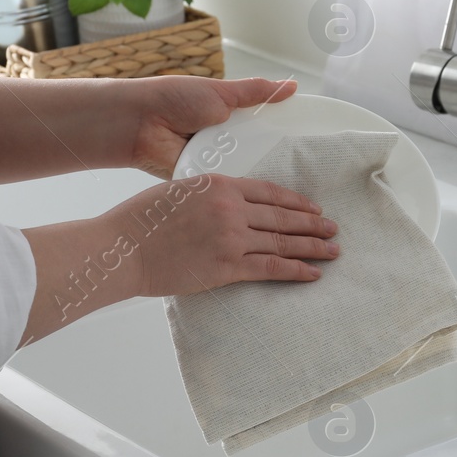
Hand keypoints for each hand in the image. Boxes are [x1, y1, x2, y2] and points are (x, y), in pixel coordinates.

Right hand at [18, 173, 337, 343]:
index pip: (270, 191)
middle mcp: (231, 208)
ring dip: (312, 246)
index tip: (312, 207)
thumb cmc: (141, 219)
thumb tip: (230, 202)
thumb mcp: (179, 190)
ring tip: (333, 249)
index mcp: (220, 184)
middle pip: (283, 216)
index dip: (296, 201)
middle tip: (333, 228)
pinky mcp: (227, 266)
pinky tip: (313, 272)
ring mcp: (231, 238)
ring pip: (283, 241)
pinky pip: (271, 267)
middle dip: (312, 223)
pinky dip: (296, 270)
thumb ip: (209, 194)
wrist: (123, 248)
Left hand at [130, 76, 298, 178]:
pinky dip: (237, 191)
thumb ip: (257, 91)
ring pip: (247, 174)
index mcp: (233, 121)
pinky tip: (261, 199)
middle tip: (310, 174)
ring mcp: (216, 164)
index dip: (287, 140)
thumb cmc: (175, 99)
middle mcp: (228, 144)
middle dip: (279, 163)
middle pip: (261, 156)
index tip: (312, 149)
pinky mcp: (204, 182)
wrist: (140, 122)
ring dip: (260, 178)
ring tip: (294, 192)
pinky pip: (226, 188)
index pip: (268, 133)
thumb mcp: (221, 92)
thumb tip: (292, 85)